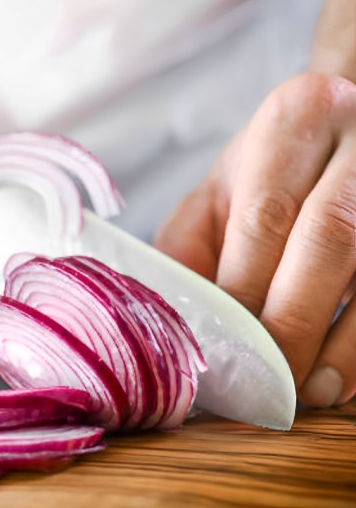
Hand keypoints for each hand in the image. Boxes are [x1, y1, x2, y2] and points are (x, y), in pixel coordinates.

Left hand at [155, 73, 355, 408]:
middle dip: (293, 322)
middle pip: (328, 240)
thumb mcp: (220, 190)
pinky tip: (343, 376)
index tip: (223, 348)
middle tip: (265, 382)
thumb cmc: (273, 170)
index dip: (243, 291)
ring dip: (343, 343)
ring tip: (307, 391)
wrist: (349, 125)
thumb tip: (174, 318)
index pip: (264, 217)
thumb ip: (188, 245)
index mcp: (294, 121)